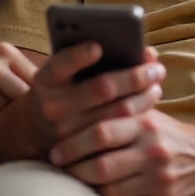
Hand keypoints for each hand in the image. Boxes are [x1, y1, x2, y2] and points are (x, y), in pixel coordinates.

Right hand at [0, 43, 36, 124]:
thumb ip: (17, 66)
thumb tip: (54, 84)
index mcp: (3, 50)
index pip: (38, 75)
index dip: (40, 90)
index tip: (37, 98)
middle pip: (27, 95)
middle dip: (23, 104)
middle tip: (12, 107)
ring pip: (11, 110)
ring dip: (4, 113)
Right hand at [24, 42, 164, 155]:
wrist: (39, 129)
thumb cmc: (62, 89)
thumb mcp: (63, 73)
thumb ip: (88, 59)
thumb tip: (138, 50)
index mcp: (46, 80)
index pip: (60, 65)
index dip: (78, 56)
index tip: (98, 46)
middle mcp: (53, 106)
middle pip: (101, 88)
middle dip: (134, 76)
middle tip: (156, 68)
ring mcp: (69, 131)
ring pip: (117, 111)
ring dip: (143, 95)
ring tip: (155, 84)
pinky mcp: (86, 149)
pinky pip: (121, 131)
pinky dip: (139, 113)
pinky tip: (150, 102)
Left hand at [51, 110, 194, 195]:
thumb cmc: (168, 133)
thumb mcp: (147, 114)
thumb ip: (116, 110)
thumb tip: (70, 107)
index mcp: (145, 125)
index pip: (100, 133)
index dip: (72, 144)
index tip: (54, 151)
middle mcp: (152, 152)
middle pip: (101, 166)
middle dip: (74, 170)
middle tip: (58, 169)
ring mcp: (160, 181)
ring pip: (110, 191)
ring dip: (89, 189)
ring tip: (77, 183)